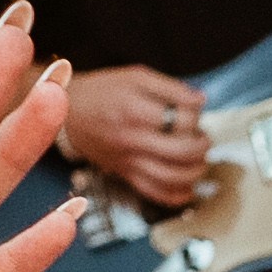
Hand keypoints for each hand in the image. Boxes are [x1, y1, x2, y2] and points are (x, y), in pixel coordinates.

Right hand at [66, 60, 210, 212]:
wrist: (69, 113)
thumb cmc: (103, 92)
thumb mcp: (136, 77)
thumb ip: (171, 87)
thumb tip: (200, 100)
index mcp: (135, 111)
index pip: (183, 120)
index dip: (197, 115)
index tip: (193, 110)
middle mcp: (132, 140)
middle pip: (183, 151)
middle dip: (202, 144)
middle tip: (201, 136)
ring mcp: (129, 162)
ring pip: (174, 178)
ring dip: (196, 170)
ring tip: (198, 158)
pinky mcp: (126, 175)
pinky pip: (156, 194)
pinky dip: (178, 194)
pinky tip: (187, 184)